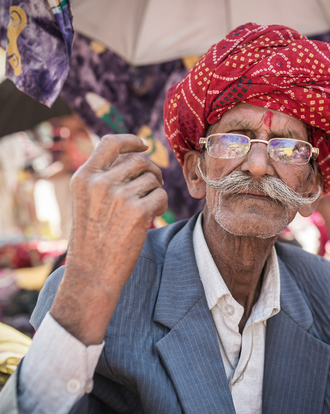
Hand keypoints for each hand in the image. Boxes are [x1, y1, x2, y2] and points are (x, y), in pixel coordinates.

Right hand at [50, 135, 167, 344]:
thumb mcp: (86, 201)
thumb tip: (135, 156)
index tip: (144, 145)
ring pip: (153, 179)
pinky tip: (152, 215)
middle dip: (152, 170)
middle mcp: (100, 183)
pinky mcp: (139, 212)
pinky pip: (161, 196)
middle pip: (139, 160)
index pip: (110, 143)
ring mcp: (120, 197)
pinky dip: (161, 204)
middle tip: (154, 183)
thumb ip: (103, 178)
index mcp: (84, 177)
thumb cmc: (92, 238)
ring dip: (156, 190)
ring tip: (148, 206)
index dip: (131, 141)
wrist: (92, 272)